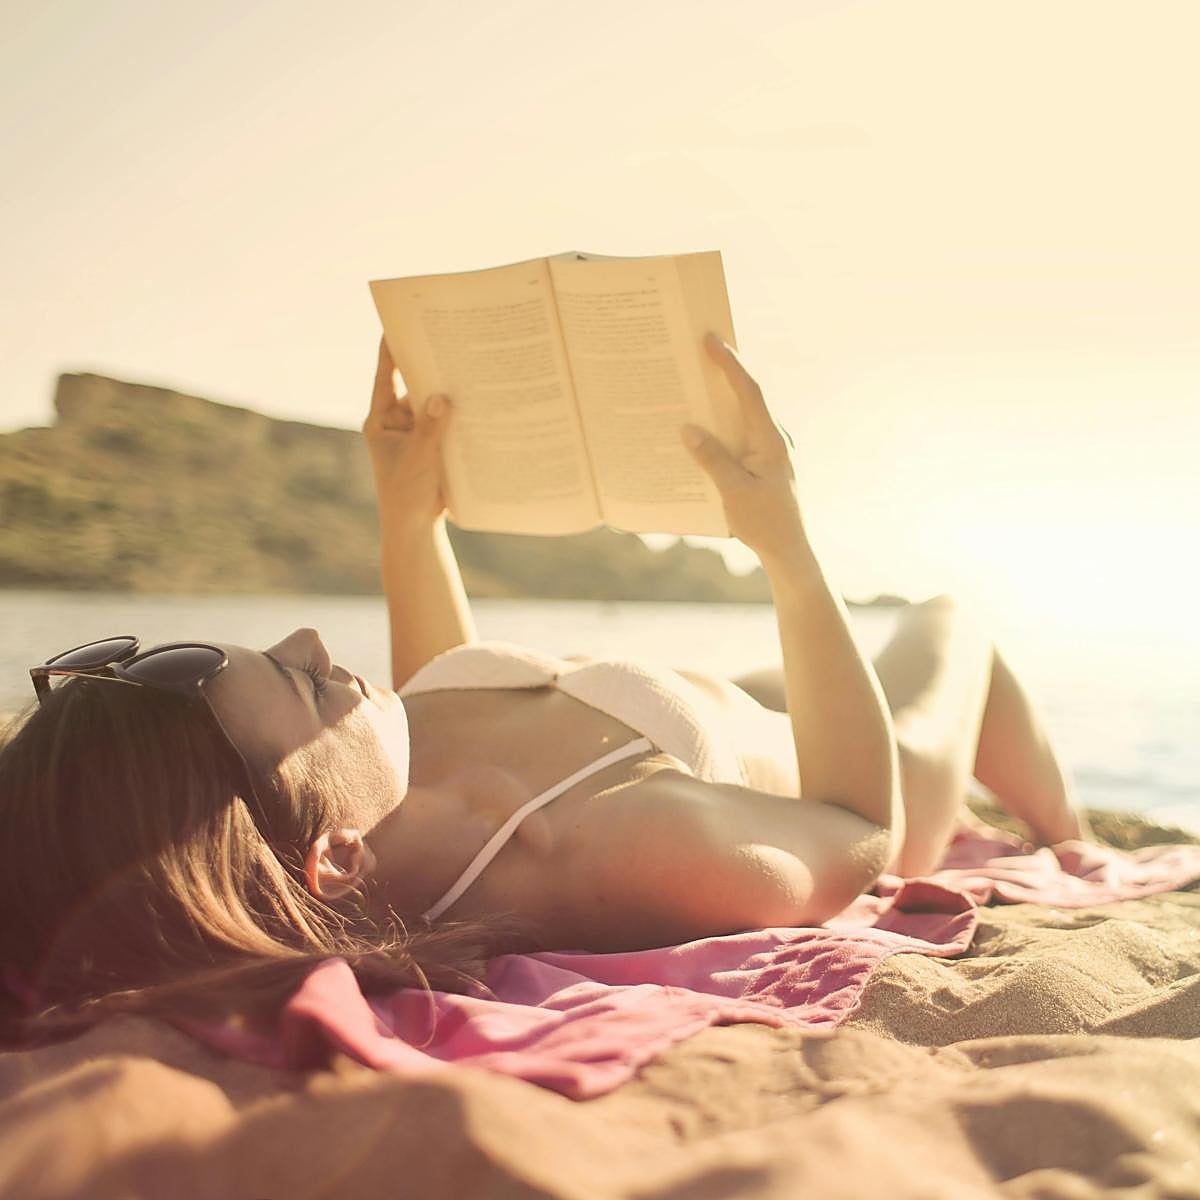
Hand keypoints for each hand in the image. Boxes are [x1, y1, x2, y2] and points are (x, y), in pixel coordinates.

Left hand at [363, 338, 451, 526]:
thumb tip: (441, 396)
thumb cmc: (406, 494)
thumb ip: (430, 428)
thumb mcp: (419, 458)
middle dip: (428, 368)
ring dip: (447, 392)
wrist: (414, 526)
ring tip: (468, 368)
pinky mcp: (432, 444)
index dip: (389, 351)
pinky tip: (477, 400)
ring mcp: (415, 432)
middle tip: (446, 341)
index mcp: (381, 420)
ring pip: (432, 404)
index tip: (394, 323)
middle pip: (412, 386)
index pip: (384, 377)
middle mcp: (397, 422)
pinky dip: (457, 414)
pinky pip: (445, 422)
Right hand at [681, 333, 806, 563]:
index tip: (710, 339)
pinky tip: (697, 431)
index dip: (729, 363)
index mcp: (770, 439)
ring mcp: (769, 449)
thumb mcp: (733, 493)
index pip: (748, 391)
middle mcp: (773, 438)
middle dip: (720, 373)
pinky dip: (719, 427)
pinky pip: (738, 435)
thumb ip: (712, 459)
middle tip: (695, 350)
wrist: (790, 551)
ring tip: (690, 384)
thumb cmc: (765, 524)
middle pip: (744, 396)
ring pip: (740, 416)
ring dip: (716, 401)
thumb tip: (688, 429)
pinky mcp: (762, 462)